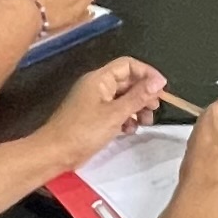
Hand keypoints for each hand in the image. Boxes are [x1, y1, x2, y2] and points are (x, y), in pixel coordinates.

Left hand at [33, 58, 168, 168]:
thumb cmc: (84, 131)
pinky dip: (126, 117)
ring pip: (123, 98)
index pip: (128, 65)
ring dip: (137, 107)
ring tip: (145, 122)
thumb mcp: (115, 114)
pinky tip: (130, 129)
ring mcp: (95, 102)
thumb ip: (138, 96)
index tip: (162, 89)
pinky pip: (116, 111)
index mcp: (100, 79)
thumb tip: (159, 81)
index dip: (147, 73)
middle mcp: (98, 86)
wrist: (55, 152)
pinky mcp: (95, 117)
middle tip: (155, 109)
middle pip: (127, 81)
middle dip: (144, 94)